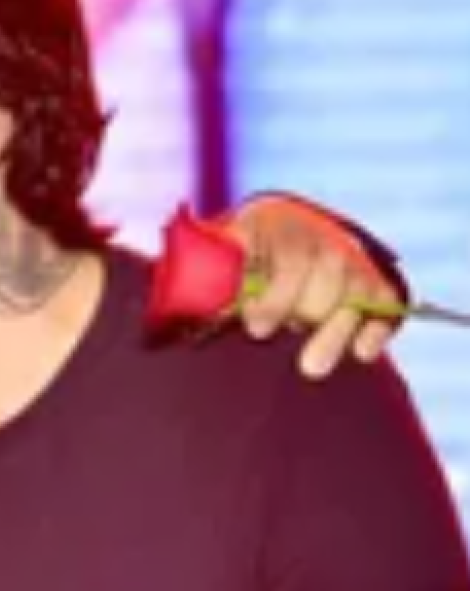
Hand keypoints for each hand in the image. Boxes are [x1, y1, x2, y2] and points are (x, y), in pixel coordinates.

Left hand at [217, 190, 402, 376]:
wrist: (269, 245)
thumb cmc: (233, 260)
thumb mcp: (217, 255)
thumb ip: (210, 272)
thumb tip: (201, 301)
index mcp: (279, 222)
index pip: (293, 259)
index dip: (276, 298)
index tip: (258, 329)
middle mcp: (324, 236)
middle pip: (331, 275)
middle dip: (306, 315)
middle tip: (275, 342)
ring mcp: (353, 259)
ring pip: (357, 293)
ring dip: (334, 334)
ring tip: (311, 368)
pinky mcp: (377, 285)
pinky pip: (387, 304)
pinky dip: (377, 328)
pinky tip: (362, 353)